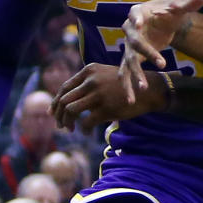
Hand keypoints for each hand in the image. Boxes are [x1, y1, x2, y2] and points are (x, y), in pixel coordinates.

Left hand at [51, 63, 167, 131]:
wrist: (149, 89)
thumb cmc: (124, 85)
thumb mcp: (104, 76)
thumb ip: (86, 84)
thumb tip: (63, 101)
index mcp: (89, 71)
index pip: (64, 88)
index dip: (55, 103)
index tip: (53, 114)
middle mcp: (91, 80)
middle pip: (64, 100)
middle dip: (59, 115)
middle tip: (61, 125)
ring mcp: (99, 94)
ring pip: (71, 110)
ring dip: (67, 122)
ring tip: (71, 129)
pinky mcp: (107, 108)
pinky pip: (86, 122)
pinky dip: (84, 129)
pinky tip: (87, 132)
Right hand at [119, 0, 202, 98]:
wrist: (161, 19)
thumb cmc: (168, 10)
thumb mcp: (179, 6)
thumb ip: (189, 3)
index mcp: (139, 12)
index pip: (135, 13)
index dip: (135, 18)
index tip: (138, 24)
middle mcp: (130, 29)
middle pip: (135, 41)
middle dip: (146, 52)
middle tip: (161, 63)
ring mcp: (129, 45)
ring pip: (129, 60)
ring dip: (134, 74)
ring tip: (141, 89)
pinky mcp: (132, 57)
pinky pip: (127, 72)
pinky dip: (129, 85)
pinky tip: (132, 100)